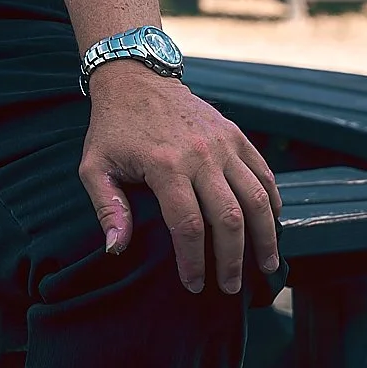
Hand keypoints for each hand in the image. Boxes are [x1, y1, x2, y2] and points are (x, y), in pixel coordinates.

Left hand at [79, 64, 280, 293]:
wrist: (135, 80)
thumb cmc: (112, 129)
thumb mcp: (94, 166)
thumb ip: (107, 208)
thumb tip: (116, 249)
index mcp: (164, 165)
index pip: (188, 226)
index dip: (193, 261)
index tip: (193, 285)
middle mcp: (200, 155)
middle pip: (229, 218)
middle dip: (233, 260)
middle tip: (232, 287)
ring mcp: (223, 144)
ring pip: (257, 198)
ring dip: (265, 237)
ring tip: (266, 266)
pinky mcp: (236, 135)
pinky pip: (264, 174)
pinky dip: (272, 202)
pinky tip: (271, 226)